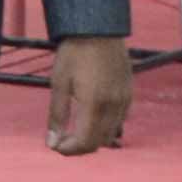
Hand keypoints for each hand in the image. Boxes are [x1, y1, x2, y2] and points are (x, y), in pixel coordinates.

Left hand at [47, 35, 132, 154]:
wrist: (98, 30)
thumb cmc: (74, 54)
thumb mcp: (58, 83)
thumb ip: (57, 115)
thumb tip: (52, 142)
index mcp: (94, 103)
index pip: (85, 142)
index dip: (69, 150)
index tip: (55, 147)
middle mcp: (114, 105)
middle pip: (100, 142)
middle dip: (79, 147)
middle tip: (60, 140)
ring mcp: (125, 100)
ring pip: (112, 134)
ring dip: (93, 138)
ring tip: (72, 130)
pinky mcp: (129, 94)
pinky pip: (119, 120)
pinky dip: (105, 127)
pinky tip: (89, 118)